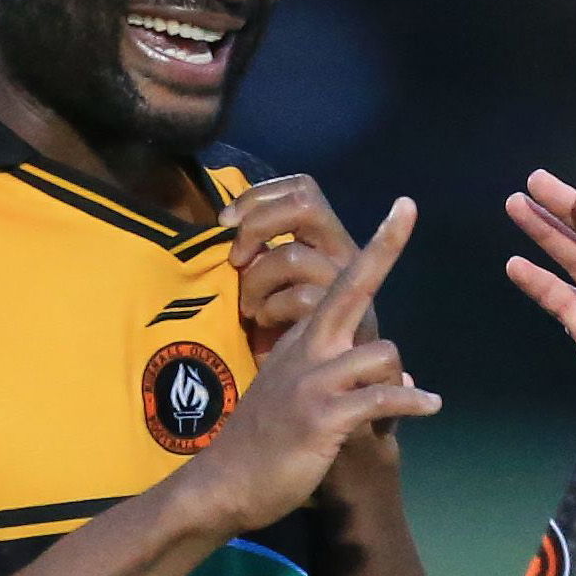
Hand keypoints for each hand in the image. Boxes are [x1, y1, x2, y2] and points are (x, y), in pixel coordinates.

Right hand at [186, 200, 438, 531]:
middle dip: (381, 249)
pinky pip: (382, 398)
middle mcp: (308, 349)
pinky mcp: (323, 415)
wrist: (227, 483)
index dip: (376, 246)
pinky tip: (429, 406)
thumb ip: (342, 376)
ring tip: (410, 402)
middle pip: (351, 288)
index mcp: (303, 340)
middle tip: (407, 208)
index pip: (341, 283)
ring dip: (401, 379)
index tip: (403, 207)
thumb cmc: (264, 441)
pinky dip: (411, 402)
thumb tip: (400, 374)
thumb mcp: (295, 393)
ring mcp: (314, 380)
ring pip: (381, 352)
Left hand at [228, 173, 357, 350]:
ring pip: (292, 256)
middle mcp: (343, 254)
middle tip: (236, 259)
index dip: (260, 195)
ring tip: (250, 309)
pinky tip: (264, 327)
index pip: (302, 188)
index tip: (226, 220)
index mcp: (326, 240)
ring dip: (257, 281)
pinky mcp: (348, 318)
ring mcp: (346, 284)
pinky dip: (270, 310)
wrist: (310, 387)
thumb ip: (260, 252)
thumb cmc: (281, 333)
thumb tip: (229, 221)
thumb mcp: (270, 283)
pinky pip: (299, 297)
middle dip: (259, 225)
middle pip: (304, 204)